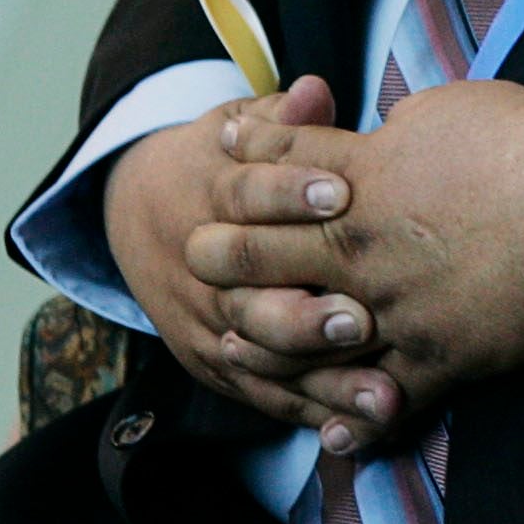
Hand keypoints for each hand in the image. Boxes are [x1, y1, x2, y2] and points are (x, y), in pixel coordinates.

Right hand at [101, 76, 380, 431]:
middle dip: (304, 312)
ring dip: (321, 379)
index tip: (343, 192)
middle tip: (362, 319)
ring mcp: (209, 322)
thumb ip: (283, 121)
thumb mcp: (244, 130)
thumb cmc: (225, 161)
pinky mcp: (216, 363)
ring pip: (262, 356)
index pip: (248, 193)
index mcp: (215, 196)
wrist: (140, 210)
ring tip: (384, 394)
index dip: (292, 192)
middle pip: (250, 295)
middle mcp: (205, 267)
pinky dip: (308, 414)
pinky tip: (358, 432)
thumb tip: (314, 92)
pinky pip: (264, 394)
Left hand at [191, 80, 523, 453]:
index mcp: (360, 178)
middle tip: (200, 253)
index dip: (242, 157)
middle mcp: (357, 249)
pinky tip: (332, 432)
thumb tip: (385, 132)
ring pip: (293, 340)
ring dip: (257, 341)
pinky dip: (353, 422)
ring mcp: (389, 311)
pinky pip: (381, 405)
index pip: (273, 165)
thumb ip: (400, 126)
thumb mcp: (450, 107)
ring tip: (231, 342)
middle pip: (254, 255)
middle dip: (218, 253)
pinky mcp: (434, 359)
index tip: (224, 150)